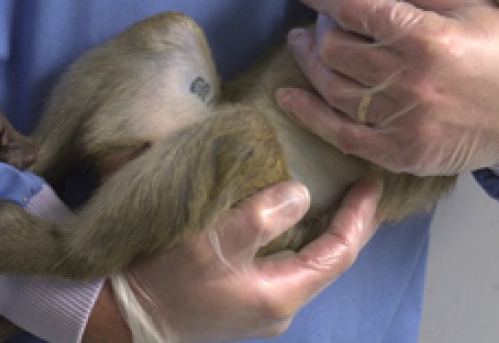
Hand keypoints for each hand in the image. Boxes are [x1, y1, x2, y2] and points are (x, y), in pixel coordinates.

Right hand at [83, 177, 381, 342]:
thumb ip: (260, 218)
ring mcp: (263, 301)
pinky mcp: (246, 294)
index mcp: (281, 293)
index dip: (359, 217)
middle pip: (329, 257)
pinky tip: (293, 210)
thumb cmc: (166, 280)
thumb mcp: (211, 244)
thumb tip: (301, 194)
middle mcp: (280, 303)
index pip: (338, 252)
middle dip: (348, 221)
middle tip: (360, 183)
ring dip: (323, 224)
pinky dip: (298, 232)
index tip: (372, 182)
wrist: (126, 316)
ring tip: (334, 191)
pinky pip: (287, 259)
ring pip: (308, 258)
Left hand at [276, 0, 498, 177]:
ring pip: (331, 88)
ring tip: (303, 44)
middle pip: (335, 48)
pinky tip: (289, 95)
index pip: (356, 7)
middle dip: (319, 26)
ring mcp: (404, 122)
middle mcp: (410, 81)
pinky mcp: (401, 153)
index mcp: (429, 38)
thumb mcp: (472, 3)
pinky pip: (341, 134)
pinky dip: (309, 114)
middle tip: (321, 17)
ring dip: (309, 62)